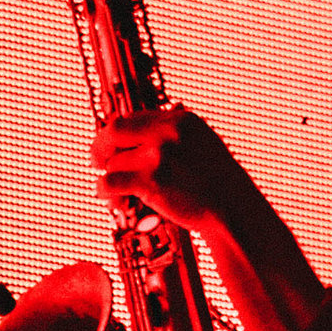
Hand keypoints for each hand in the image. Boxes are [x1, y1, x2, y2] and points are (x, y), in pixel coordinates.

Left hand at [89, 108, 253, 237]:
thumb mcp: (204, 145)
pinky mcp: (152, 180)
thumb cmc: (220, 186)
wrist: (235, 213)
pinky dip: (105, 192)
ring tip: (117, 196)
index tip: (110, 144)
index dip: (116, 133)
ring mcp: (160, 154)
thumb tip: (156, 119)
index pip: (133, 117)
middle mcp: (169, 131)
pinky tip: (111, 200)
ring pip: (114, 162)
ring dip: (111, 179)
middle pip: (114, 130)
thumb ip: (177, 133)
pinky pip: (110, 181)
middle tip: (96, 161)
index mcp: (181, 120)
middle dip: (101, 147)